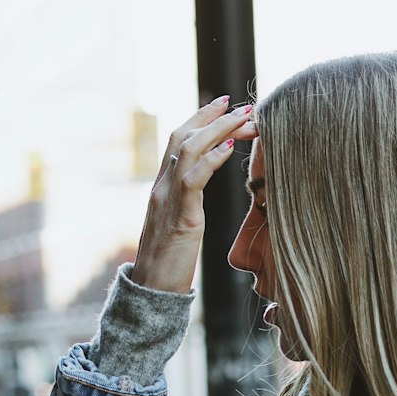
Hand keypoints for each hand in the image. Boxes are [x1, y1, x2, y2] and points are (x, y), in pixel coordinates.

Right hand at [131, 96, 257, 293]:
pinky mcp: (180, 217)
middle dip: (211, 116)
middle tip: (239, 103)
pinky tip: (230, 148)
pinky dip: (211, 159)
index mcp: (162, 188)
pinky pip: (193, 178)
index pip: (178, 142)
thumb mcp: (179, 229)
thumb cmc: (169, 266)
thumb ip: (186, 206)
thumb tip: (197, 196)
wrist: (152, 292)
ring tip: (245, 119)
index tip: (224, 105)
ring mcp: (167, 199)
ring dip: (219, 130)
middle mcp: (161, 187)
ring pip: (188, 149)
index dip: (200, 120)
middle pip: (182, 136)